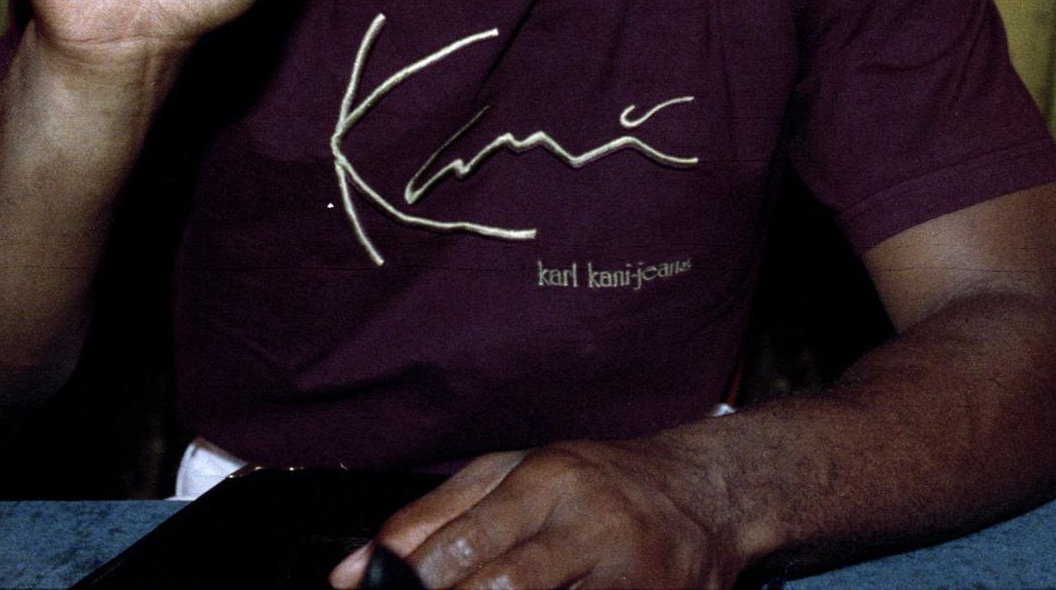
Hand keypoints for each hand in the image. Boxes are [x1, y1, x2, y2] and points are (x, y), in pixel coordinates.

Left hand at [331, 438, 741, 588]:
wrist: (703, 494)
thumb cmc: (593, 483)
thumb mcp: (513, 475)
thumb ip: (435, 515)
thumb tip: (351, 571)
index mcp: (549, 478)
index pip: (469, 538)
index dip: (417, 582)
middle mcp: (589, 523)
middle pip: (506, 586)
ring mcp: (627, 575)